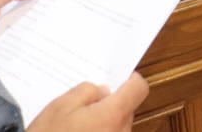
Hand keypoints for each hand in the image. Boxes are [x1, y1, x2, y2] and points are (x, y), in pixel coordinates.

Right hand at [28, 72, 148, 131]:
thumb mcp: (62, 105)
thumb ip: (87, 91)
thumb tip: (103, 91)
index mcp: (113, 115)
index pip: (138, 89)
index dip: (130, 79)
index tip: (120, 77)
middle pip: (128, 108)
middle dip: (112, 102)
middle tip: (88, 102)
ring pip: (118, 125)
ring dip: (105, 120)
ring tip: (78, 122)